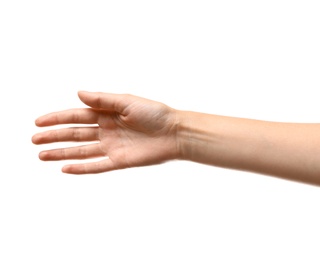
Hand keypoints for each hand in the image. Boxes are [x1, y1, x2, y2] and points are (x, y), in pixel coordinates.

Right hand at [32, 91, 180, 173]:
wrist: (175, 133)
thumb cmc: (156, 114)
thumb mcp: (128, 102)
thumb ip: (104, 100)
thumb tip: (78, 93)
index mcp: (108, 114)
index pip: (77, 116)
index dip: (58, 119)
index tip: (39, 122)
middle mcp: (107, 130)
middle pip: (75, 134)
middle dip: (54, 137)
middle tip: (34, 139)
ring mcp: (112, 146)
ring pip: (81, 151)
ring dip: (61, 153)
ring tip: (41, 155)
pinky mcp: (120, 161)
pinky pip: (97, 166)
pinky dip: (81, 168)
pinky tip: (65, 168)